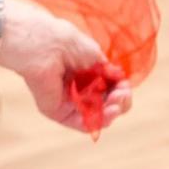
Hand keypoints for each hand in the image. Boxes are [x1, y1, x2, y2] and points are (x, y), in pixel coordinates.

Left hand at [0, 0, 131, 132]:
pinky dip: (98, 121)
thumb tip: (121, 84)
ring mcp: (69, 102)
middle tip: (120, 96)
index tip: (123, 86)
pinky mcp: (58, 112)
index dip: (121, 90)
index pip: (111, 89)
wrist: (44, 45)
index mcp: (87, 73)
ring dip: (112, 112)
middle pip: (106, 105)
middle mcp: (78, 89)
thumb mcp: (96, 57)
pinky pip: (82, 124)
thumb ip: (108, 74)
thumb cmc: (67, 43)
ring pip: (97, 117)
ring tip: (115, 103)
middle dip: (120, 102)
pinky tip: (108, 111)